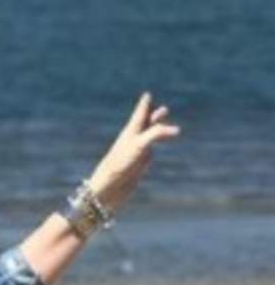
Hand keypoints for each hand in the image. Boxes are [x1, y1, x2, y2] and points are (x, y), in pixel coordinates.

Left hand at [88, 92, 180, 213]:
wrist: (108, 189)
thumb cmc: (119, 164)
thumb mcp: (140, 144)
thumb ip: (157, 133)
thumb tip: (177, 130)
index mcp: (131, 132)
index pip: (140, 114)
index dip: (144, 105)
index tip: (147, 95)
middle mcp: (133, 141)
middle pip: (145, 125)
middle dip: (153, 117)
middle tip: (163, 110)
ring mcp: (136, 154)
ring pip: (148, 139)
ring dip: (155, 132)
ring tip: (161, 132)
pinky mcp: (137, 167)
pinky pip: (147, 155)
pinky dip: (152, 150)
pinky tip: (151, 153)